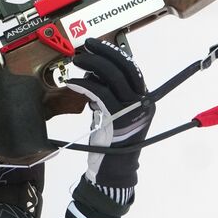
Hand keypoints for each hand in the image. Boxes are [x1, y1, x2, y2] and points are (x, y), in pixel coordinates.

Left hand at [65, 39, 152, 189]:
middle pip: (125, 68)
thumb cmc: (112, 144)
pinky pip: (101, 94)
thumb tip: (93, 73)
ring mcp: (133, 111)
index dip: (113, 53)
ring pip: (113, 78)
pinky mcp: (119, 120)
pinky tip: (73, 83)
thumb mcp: (113, 114)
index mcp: (144, 99)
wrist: (114, 171)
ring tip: (77, 62)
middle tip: (85, 48)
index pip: (131, 68)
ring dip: (92, 65)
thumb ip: (109, 94)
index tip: (96, 45)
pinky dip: (85, 85)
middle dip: (103, 53)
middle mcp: (143, 103)